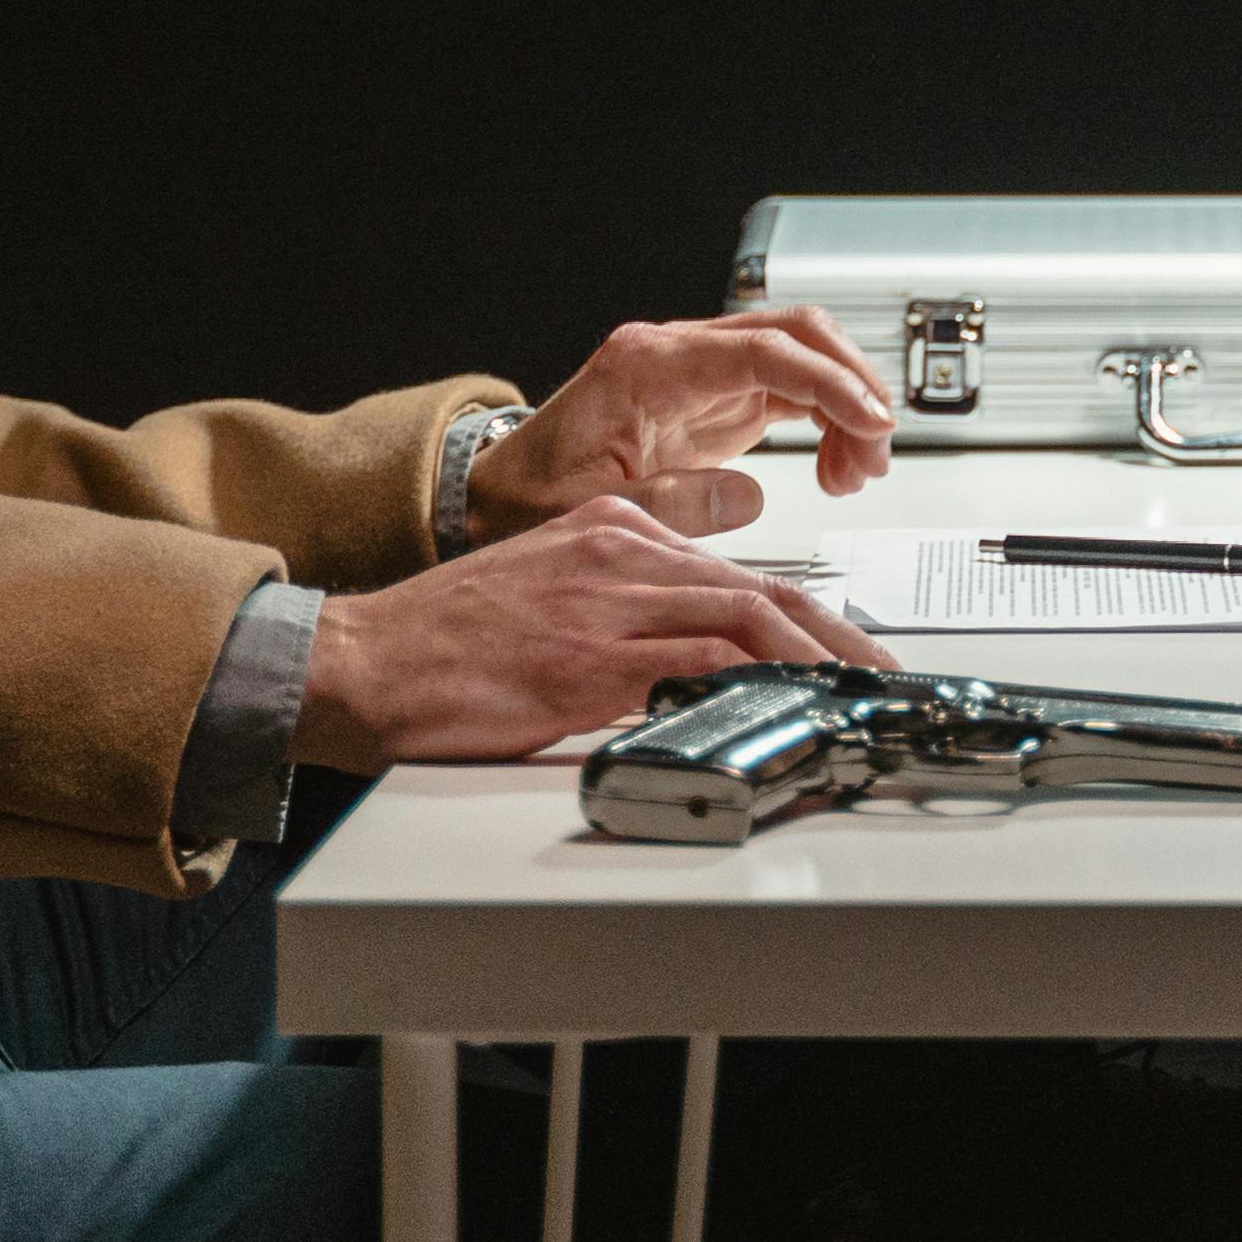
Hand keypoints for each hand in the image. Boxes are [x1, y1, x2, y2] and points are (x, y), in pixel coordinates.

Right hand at [296, 498, 898, 764]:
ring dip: (819, 660)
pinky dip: (761, 682)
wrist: (358, 663)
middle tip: (883, 676)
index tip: (845, 651)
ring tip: (861, 698)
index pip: (736, 571)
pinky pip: (699, 662)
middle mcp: (617, 552)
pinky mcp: (587, 657)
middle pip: (761, 588)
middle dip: (837, 635)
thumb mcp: (548, 610)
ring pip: (746, 615)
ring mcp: (604, 601)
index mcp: (610, 533)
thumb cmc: (442, 651)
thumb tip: (685, 673)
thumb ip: (619, 625)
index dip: (806, 613)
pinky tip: (794, 708)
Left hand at [467, 307, 898, 539]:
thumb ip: (669, 504)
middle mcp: (678, 355)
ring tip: (855, 472)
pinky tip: (832, 466)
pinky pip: (790, 390)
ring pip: (802, 356)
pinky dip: (825, 421)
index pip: (760, 349)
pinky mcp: (714, 397)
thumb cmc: (529, 496)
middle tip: (875, 452)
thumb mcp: (588, 511)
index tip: (870, 421)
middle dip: (851, 384)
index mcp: (647, 367)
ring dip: (844, 406)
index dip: (826, 381)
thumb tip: (748, 496)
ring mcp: (701, 372)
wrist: (499, 490)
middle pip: (795, 332)